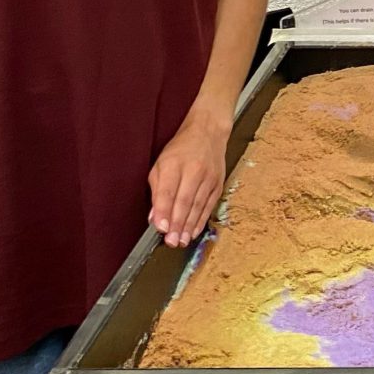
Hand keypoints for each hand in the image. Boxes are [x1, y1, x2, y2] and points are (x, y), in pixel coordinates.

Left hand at [148, 111, 229, 247]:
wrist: (208, 132)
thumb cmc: (180, 149)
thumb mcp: (160, 164)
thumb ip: (156, 190)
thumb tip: (155, 216)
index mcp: (173, 163)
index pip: (168, 191)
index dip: (164, 210)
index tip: (161, 228)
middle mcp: (193, 170)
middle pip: (185, 201)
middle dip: (177, 224)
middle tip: (171, 241)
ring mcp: (208, 177)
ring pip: (198, 205)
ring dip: (189, 226)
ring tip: (182, 241)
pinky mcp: (218, 184)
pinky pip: (209, 205)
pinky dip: (201, 220)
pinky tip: (194, 232)